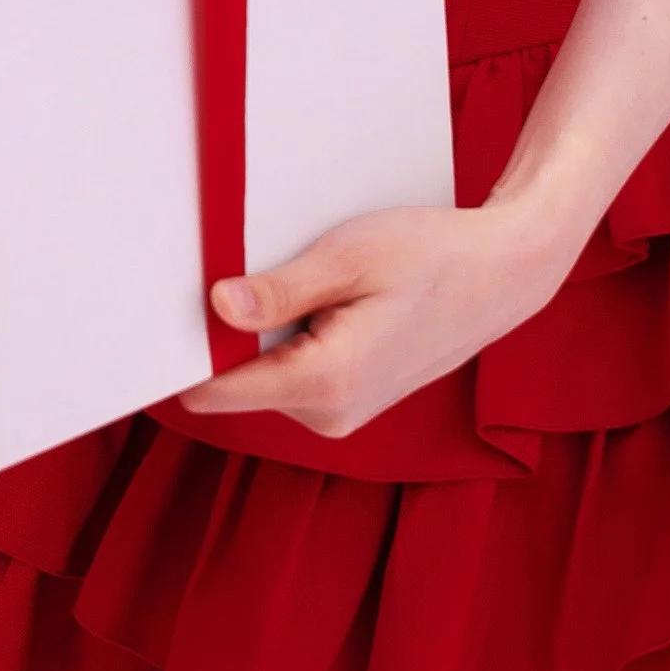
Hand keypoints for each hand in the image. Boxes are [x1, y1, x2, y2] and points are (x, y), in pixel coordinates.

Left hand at [178, 193, 580, 440]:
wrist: (502, 275)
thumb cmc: (433, 255)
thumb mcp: (350, 256)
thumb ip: (279, 292)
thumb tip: (216, 309)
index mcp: (324, 383)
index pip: (214, 392)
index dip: (184, 352)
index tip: (167, 312)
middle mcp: (328, 415)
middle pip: (235, 382)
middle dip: (230, 333)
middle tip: (247, 268)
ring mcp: (339, 415)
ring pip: (264, 377)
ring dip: (267, 334)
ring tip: (310, 279)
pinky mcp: (348, 404)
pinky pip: (293, 375)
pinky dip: (295, 339)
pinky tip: (329, 298)